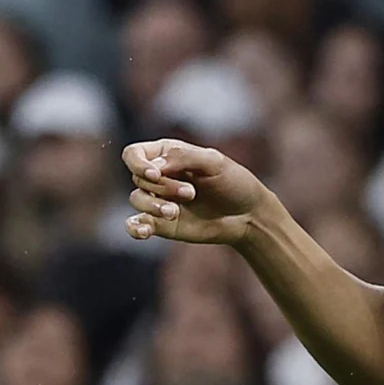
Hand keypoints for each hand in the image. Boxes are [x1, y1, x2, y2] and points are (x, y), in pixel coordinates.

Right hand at [122, 139, 267, 244]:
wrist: (248, 215)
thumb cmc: (235, 183)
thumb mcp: (215, 163)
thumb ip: (184, 158)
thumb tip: (153, 167)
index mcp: (169, 155)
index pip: (134, 154)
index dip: (138, 163)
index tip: (155, 174)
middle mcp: (159, 176)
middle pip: (138, 178)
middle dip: (163, 186)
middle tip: (191, 193)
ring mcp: (159, 200)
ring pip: (137, 200)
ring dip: (153, 206)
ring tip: (175, 212)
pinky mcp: (161, 223)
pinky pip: (135, 225)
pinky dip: (134, 228)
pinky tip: (144, 231)